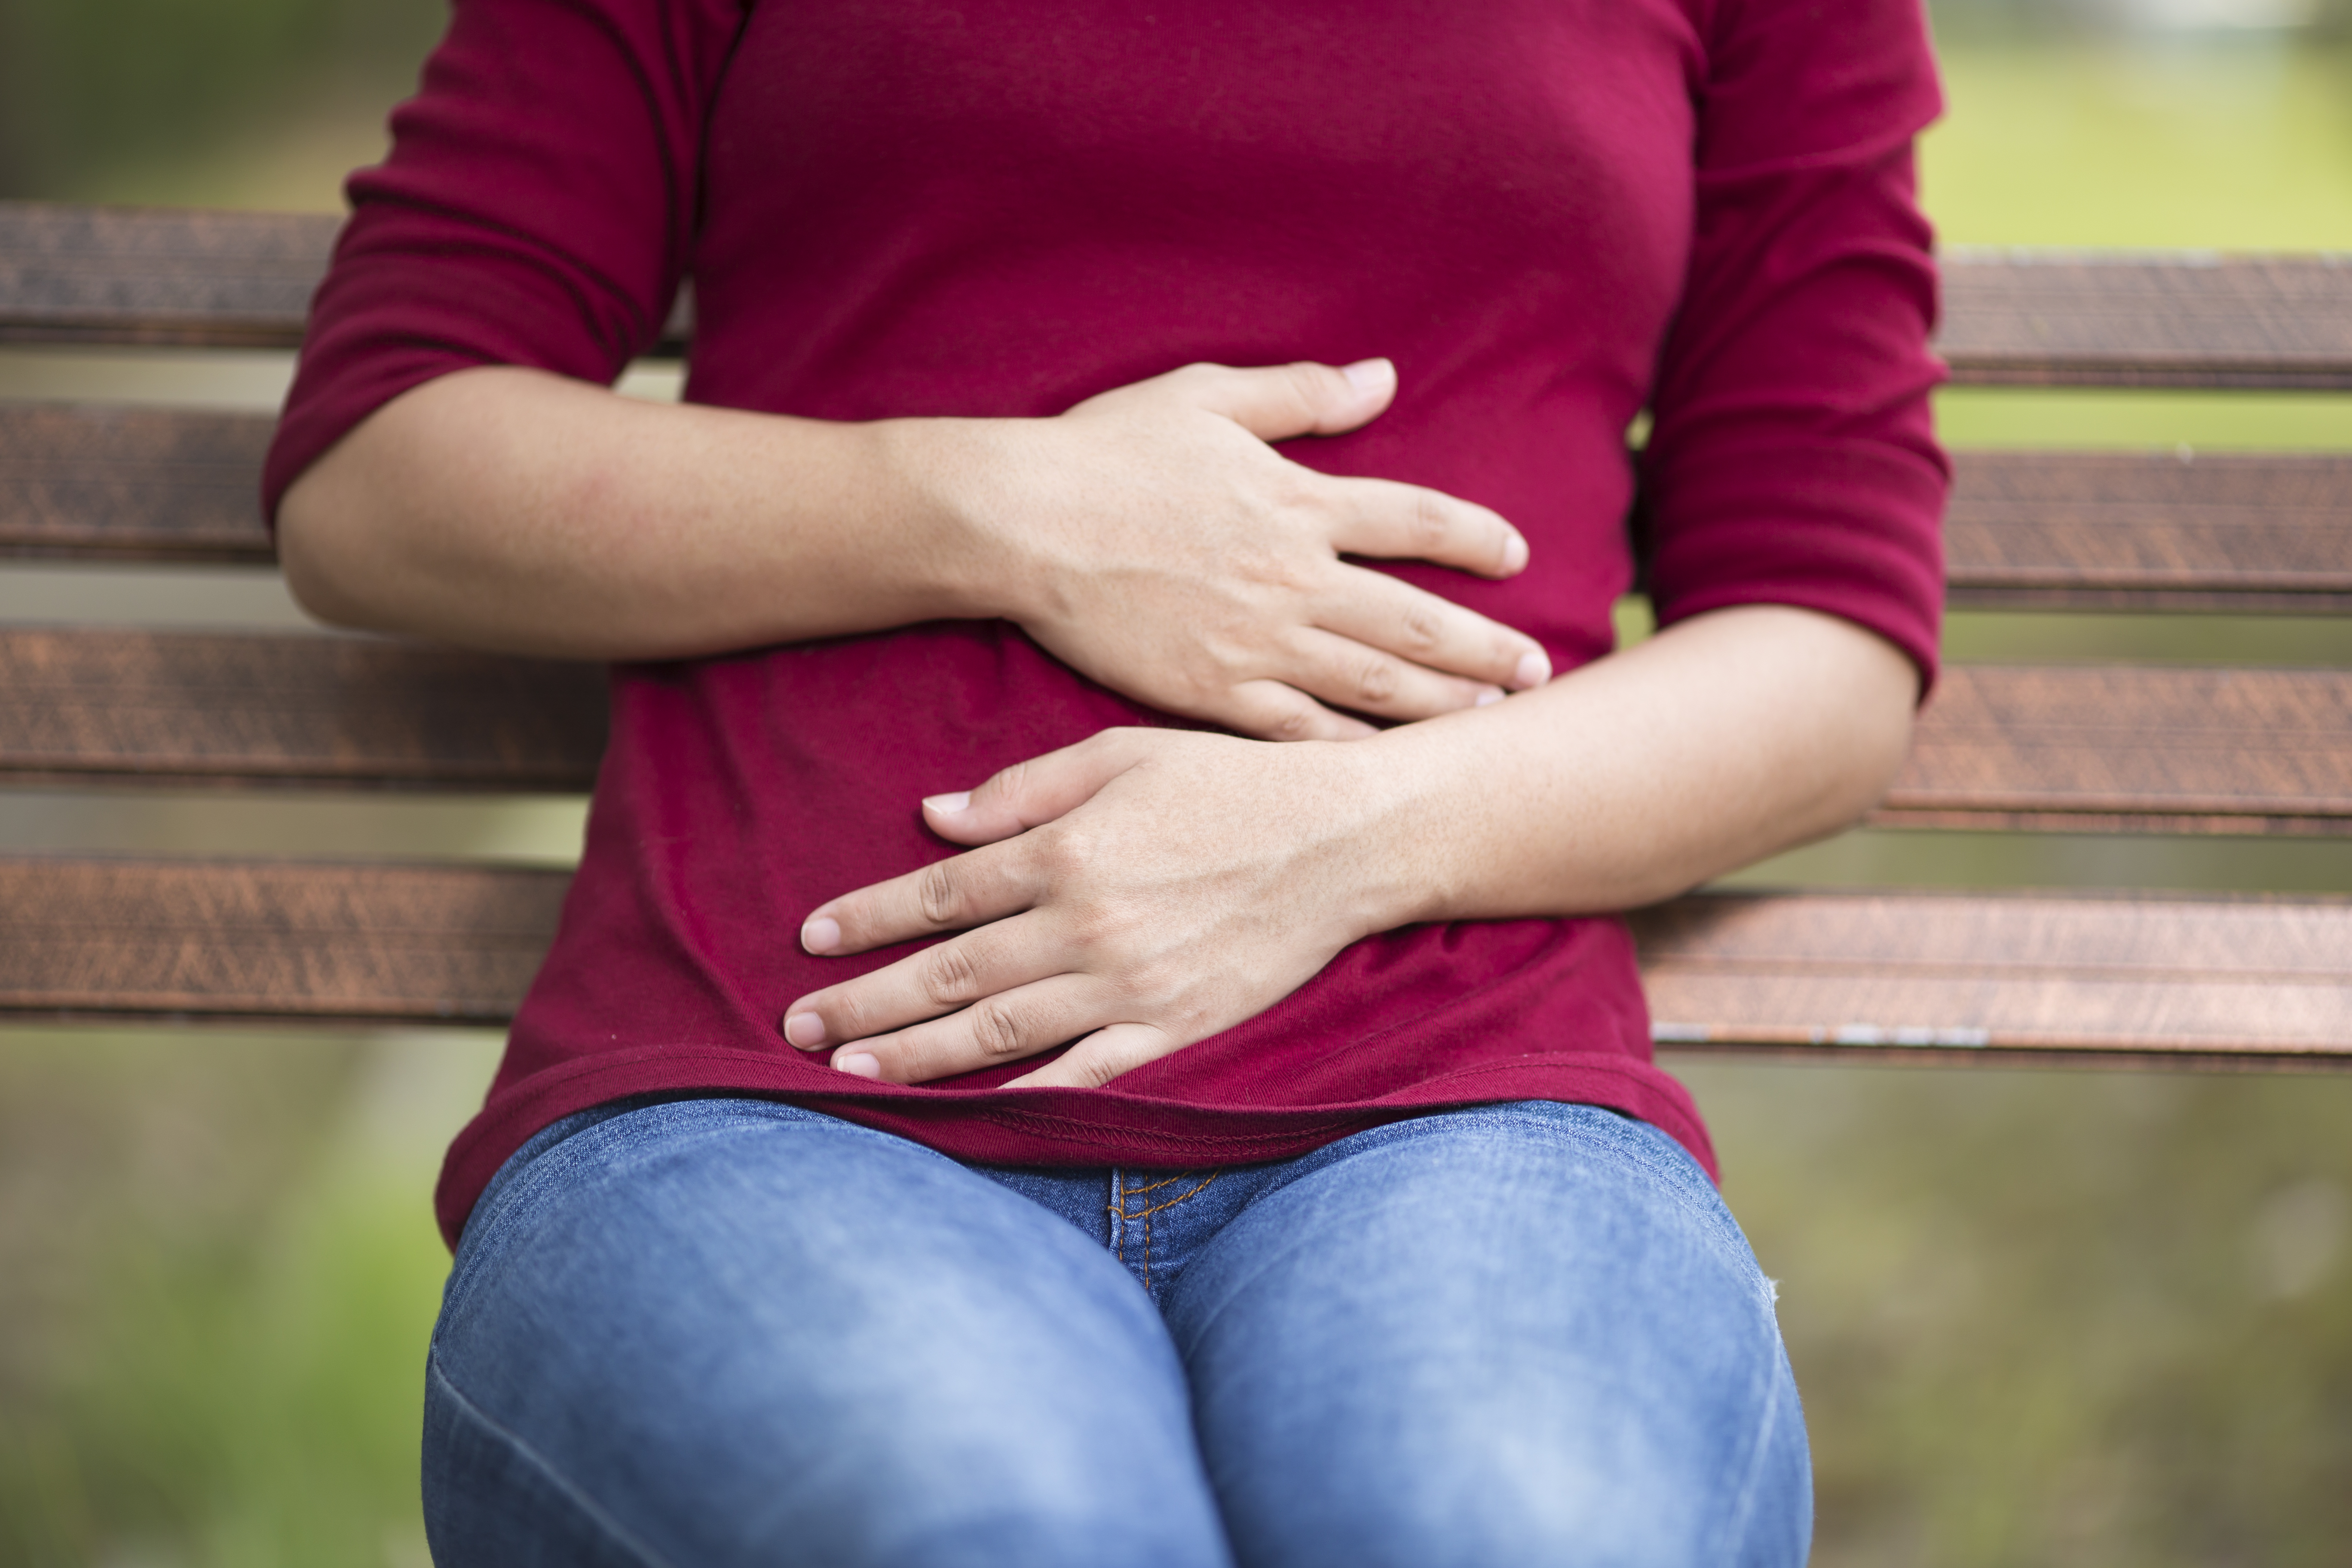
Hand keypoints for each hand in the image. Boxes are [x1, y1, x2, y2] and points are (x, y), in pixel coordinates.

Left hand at [779, 727, 1417, 1086]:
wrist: (1345, 838)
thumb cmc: (1231, 783)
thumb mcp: (1122, 755)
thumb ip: (1022, 790)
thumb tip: (932, 819)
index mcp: (1065, 852)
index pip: (939, 895)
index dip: (866, 918)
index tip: (810, 940)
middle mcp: (1085, 925)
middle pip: (949, 973)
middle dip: (864, 1003)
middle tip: (795, 1028)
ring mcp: (1129, 984)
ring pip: (999, 1032)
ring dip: (916, 1056)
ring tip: (849, 1076)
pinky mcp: (1174, 1026)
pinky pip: (1085, 1073)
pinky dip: (1025, 1098)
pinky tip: (970, 1117)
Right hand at [911, 360, 1550, 739]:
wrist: (1022, 523)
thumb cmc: (1105, 451)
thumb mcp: (1207, 395)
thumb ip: (1302, 393)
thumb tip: (1385, 377)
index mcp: (1298, 502)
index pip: (1415, 520)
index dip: (1474, 538)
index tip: (1517, 556)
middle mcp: (1294, 579)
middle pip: (1418, 622)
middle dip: (1488, 649)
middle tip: (1538, 672)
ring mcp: (1257, 643)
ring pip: (1376, 685)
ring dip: (1445, 703)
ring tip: (1493, 717)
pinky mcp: (1213, 694)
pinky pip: (1301, 731)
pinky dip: (1355, 749)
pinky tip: (1394, 764)